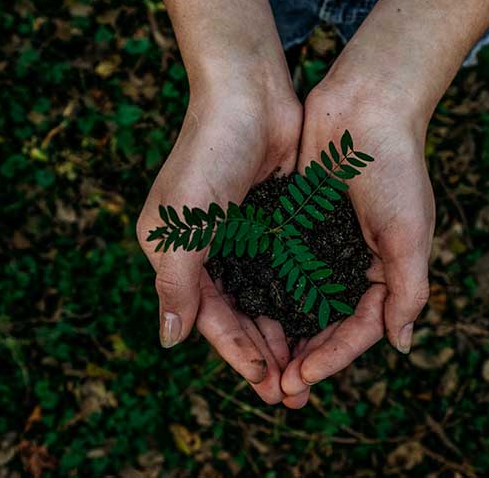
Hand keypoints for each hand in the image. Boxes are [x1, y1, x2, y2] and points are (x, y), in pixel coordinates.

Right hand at [136, 83, 302, 403]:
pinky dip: (300, 298)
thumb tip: (169, 341)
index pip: (210, 318)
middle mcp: (210, 251)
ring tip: (309, 368)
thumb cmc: (208, 155)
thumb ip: (175, 284)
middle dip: (265, 354)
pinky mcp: (274, 222)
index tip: (266, 385)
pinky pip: (287, 271)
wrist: (249, 95)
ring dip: (285, 333)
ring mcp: (244, 237)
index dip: (237, 354)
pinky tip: (319, 322)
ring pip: (266, 299)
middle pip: (240, 316)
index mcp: (179, 255)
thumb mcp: (181, 224)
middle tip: (293, 392)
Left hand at [280, 79, 434, 405]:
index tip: (302, 377)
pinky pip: (279, 266)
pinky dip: (266, 292)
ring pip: (299, 302)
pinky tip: (246, 313)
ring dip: (282, 333)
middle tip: (277, 388)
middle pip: (326, 324)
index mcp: (384, 272)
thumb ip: (408, 290)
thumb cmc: (395, 168)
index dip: (333, 357)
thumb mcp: (410, 233)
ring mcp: (322, 246)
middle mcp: (352, 264)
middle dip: (304, 356)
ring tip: (259, 364)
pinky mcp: (296, 224)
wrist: (366, 107)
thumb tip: (402, 345)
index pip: (359, 329)